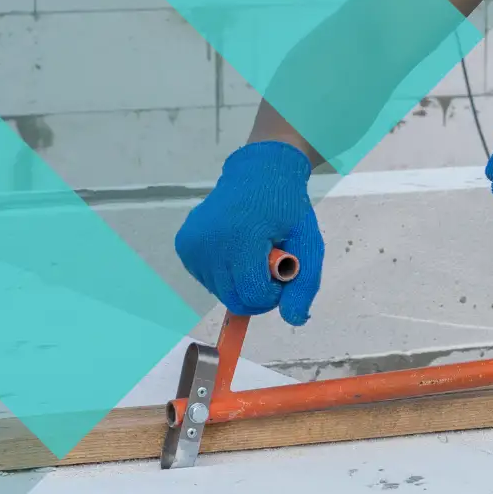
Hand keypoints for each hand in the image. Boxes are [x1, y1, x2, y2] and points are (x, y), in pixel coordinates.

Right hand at [175, 141, 324, 325]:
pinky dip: (225, 275)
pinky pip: (208, 280)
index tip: (282, 271)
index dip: (274, 293)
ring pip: (221, 294)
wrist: (259, 173)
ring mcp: (192, 244)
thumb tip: (294, 320)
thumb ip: (305, 285)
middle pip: (235, 300)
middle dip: (257, 292)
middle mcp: (209, 242)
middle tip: (269, 264)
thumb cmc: (286, 208)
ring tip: (252, 252)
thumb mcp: (308, 244)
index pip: (254, 296)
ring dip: (241, 283)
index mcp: (240, 238)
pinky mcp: (184, 246)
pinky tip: (235, 250)